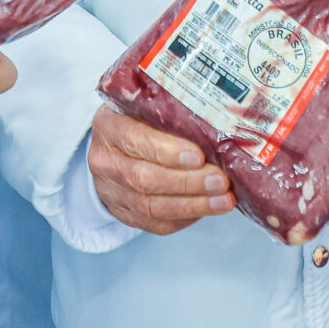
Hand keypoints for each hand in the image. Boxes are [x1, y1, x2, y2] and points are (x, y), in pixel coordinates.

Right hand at [87, 106, 235, 234]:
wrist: (111, 145)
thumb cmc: (137, 119)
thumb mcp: (147, 104)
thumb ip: (172, 111)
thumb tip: (216, 126)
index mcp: (109, 127)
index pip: (135, 140)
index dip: (167, 151)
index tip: (198, 156)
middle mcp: (105, 162)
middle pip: (144, 179)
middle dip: (187, 182)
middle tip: (220, 181)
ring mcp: (112, 192)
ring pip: (151, 207)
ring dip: (192, 205)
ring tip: (223, 200)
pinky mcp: (124, 214)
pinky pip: (155, 223)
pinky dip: (185, 218)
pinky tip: (207, 209)